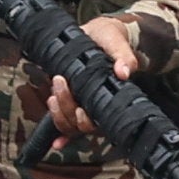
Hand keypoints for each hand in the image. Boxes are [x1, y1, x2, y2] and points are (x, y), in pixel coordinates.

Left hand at [44, 14, 150, 139]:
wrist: (100, 34)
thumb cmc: (111, 40)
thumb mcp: (118, 43)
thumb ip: (124, 57)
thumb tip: (124, 71)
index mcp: (111, 96)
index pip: (101, 119)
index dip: (86, 120)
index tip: (80, 109)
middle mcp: (97, 106)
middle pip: (80, 124)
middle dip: (67, 107)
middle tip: (61, 83)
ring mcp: (83, 105)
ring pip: (70, 124)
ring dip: (59, 114)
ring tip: (54, 94)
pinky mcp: (72, 100)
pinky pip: (65, 121)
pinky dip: (60, 135)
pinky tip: (55, 143)